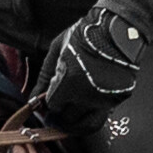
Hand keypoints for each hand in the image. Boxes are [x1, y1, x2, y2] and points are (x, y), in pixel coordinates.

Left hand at [33, 0, 146, 129]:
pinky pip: (102, 117)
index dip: (50, 105)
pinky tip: (86, 107)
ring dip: (76, 122)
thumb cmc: (84, 35)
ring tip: (71, 115)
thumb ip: (44, 78)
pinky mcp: (119, 98)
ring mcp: (105, 98)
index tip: (49, 101)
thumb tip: (32, 99)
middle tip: (60, 107)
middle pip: (68, 118)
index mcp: (69, 82)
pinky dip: (92, 115)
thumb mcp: (56, 51)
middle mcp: (87, 95)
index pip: (54, 106)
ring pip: (86, 124)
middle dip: (61, 114)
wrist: (117, 28)